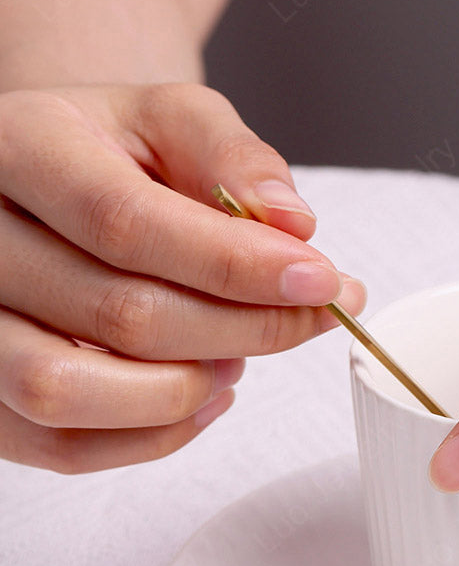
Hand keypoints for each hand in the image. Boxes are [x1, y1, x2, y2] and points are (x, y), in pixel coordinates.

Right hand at [0, 84, 364, 471]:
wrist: (50, 183)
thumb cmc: (114, 150)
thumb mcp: (175, 120)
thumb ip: (237, 160)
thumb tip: (295, 224)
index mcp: (20, 146)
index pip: (126, 224)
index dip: (237, 265)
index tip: (321, 281)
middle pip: (117, 314)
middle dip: (244, 328)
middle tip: (311, 318)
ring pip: (67, 392)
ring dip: (185, 390)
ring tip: (239, 355)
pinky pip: (59, 445)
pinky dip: (153, 436)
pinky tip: (205, 394)